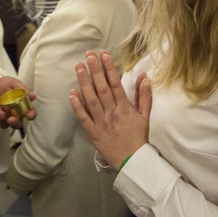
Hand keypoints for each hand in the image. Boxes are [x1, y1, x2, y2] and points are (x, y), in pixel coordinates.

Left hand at [0, 76, 36, 128]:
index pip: (30, 113)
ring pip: (6, 125)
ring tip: (0, 113)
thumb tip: (33, 96)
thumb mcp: (13, 83)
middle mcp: (15, 114)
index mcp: (23, 106)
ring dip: (3, 121)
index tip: (29, 115)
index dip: (31, 115)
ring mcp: (4, 117)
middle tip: (12, 119)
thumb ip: (23, 89)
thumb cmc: (3, 85)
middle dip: (15, 123)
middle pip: (18, 124)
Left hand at [69, 50, 150, 168]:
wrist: (133, 161)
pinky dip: (77, 106)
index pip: (115, 83)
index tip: (103, 54)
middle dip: (95, 70)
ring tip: (79, 67)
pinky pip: (83, 118)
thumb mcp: (145, 116)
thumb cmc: (139, 137)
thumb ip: (144, 95)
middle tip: (88, 55)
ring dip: (84, 82)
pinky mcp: (92, 133)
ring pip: (91, 99)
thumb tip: (144, 77)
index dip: (108, 68)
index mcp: (124, 108)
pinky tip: (71, 93)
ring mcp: (101, 123)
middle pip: (101, 88)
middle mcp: (111, 113)